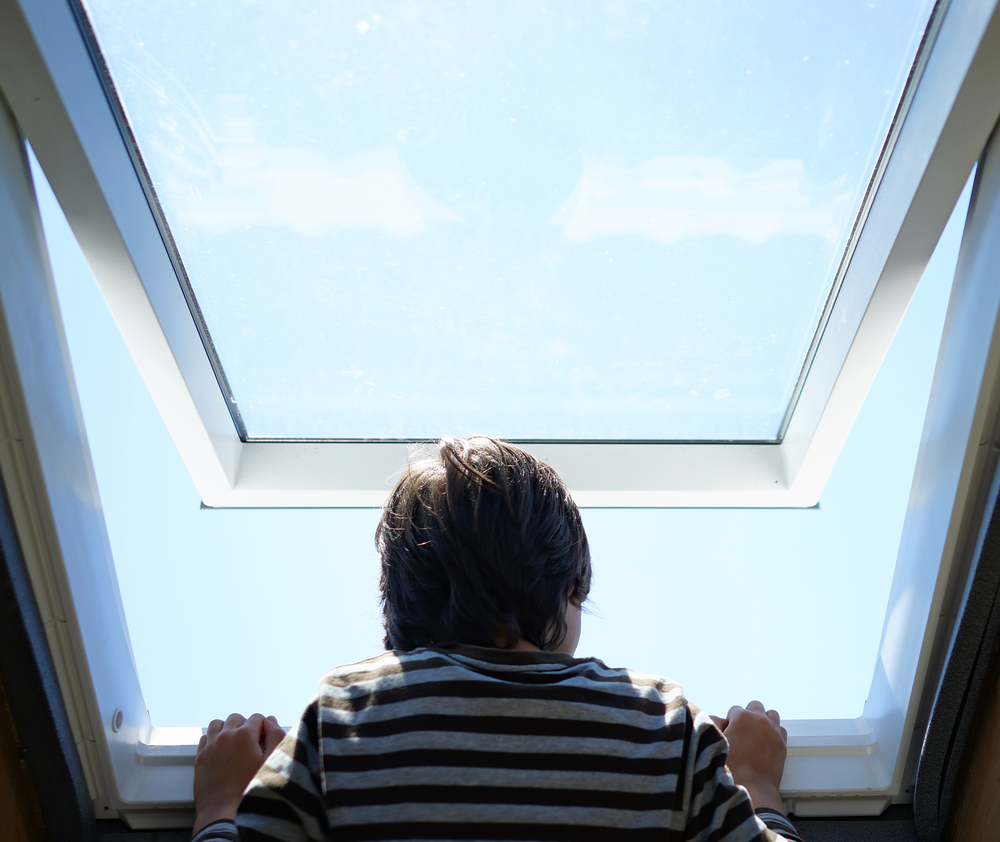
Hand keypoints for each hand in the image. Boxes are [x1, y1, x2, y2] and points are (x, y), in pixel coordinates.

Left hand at [192, 713, 284, 834]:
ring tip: (233, 743)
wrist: (224, 811)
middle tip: (250, 743)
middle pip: (236, 718)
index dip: (264, 728)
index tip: (264, 741)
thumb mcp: (271, 761)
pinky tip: (220, 750)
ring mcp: (210, 745)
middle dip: (245, 725)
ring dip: (226, 729)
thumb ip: (275, 736)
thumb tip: (270, 721)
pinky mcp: (199, 756)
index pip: (257, 718)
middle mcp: (226, 735)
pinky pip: (205, 737)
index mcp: (245, 734)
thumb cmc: (251, 788)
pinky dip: (213, 738)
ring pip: (217, 724)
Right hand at [710, 701, 787, 813]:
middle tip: (742, 731)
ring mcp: (774, 731)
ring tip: (756, 734)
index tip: (729, 733)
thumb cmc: (730, 767)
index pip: (734, 710)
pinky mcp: (783, 743)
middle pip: (755, 706)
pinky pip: (780, 729)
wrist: (752, 787)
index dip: (730, 722)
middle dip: (748, 715)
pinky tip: (766, 742)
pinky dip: (774, 732)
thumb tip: (721, 721)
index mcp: (742, 717)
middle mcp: (760, 719)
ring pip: (771, 714)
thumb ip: (714, 724)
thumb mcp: (716, 741)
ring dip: (763, 720)